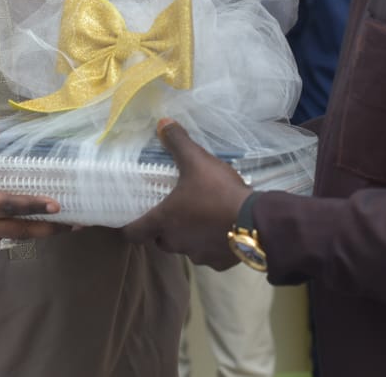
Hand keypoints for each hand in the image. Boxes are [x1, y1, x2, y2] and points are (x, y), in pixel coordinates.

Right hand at [0, 123, 65, 249]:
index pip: (6, 205)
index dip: (32, 205)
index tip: (57, 204)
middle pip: (19, 230)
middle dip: (50, 228)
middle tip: (78, 223)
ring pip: (14, 236)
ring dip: (42, 232)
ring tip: (70, 225)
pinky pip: (3, 236)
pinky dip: (23, 230)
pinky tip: (41, 222)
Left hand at [122, 119, 251, 268]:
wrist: (255, 221)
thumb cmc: (217, 191)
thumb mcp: (196, 161)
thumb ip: (178, 142)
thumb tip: (162, 122)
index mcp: (164, 221)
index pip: (134, 233)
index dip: (129, 228)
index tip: (131, 221)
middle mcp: (176, 242)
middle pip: (160, 240)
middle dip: (163, 229)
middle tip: (172, 211)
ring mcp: (198, 256)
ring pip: (185, 248)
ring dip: (188, 236)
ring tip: (201, 219)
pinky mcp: (219, 263)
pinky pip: (209, 255)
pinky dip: (211, 245)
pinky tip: (222, 230)